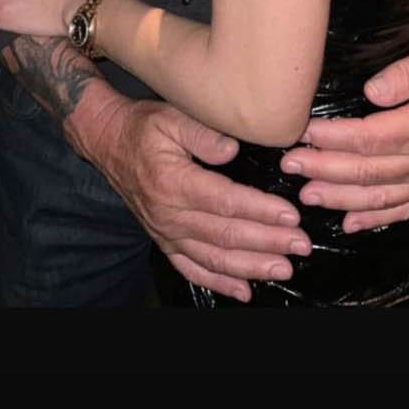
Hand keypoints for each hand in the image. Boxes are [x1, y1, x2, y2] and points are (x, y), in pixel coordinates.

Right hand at [95, 99, 312, 304]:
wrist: (108, 143)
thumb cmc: (144, 127)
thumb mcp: (171, 117)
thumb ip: (203, 133)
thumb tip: (232, 150)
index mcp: (174, 183)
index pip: (226, 202)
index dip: (261, 211)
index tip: (290, 216)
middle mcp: (169, 214)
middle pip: (225, 235)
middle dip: (267, 243)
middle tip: (300, 246)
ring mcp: (165, 232)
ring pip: (213, 258)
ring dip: (250, 266)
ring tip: (282, 269)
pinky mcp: (164, 240)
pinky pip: (192, 269)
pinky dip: (219, 283)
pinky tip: (244, 291)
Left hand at [278, 33, 408, 231]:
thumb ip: (406, 73)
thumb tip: (371, 92)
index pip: (368, 138)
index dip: (333, 139)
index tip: (303, 133)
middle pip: (368, 171)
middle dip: (324, 170)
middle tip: (290, 165)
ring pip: (381, 195)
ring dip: (341, 198)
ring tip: (308, 196)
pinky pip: (404, 208)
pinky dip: (375, 218)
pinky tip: (350, 222)